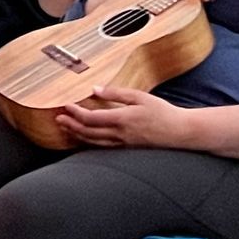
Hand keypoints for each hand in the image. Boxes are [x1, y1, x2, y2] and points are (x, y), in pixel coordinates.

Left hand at [53, 85, 189, 148]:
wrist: (181, 132)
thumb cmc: (163, 112)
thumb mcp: (140, 97)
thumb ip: (116, 93)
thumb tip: (95, 89)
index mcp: (122, 120)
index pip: (91, 118)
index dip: (76, 113)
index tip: (65, 106)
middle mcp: (120, 135)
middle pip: (88, 132)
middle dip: (71, 125)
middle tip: (58, 119)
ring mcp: (123, 144)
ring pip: (94, 142)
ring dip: (77, 135)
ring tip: (66, 128)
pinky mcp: (127, 149)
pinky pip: (103, 147)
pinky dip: (89, 142)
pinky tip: (84, 138)